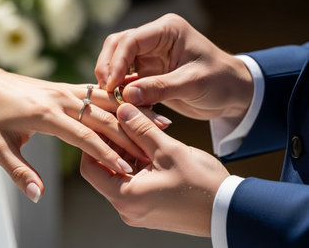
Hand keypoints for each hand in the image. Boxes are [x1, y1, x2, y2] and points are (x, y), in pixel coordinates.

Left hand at [0, 68, 164, 202]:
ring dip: (131, 113)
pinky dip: (118, 99)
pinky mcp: (65, 86)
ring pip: (106, 100)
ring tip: (159, 122)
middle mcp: (59, 99)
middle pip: (102, 117)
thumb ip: (19, 172)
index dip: (107, 154)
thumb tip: (38, 195)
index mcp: (45, 115)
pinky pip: (97, 91)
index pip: (84, 137)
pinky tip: (137, 105)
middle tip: (155, 149)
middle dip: (129, 135)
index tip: (127, 169)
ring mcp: (63, 90)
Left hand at [80, 103, 228, 235]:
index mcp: (125, 197)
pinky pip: (134, 182)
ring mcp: (138, 209)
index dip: (94, 142)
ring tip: (141, 130)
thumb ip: (141, 128)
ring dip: (127, 152)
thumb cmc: (201, 184)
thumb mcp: (168, 151)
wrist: (229, 210)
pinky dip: (138, 164)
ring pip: (121, 175)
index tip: (104, 123)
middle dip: (113, 144)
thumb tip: (122, 108)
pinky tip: (150, 145)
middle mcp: (127, 208)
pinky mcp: (149, 208)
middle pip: (105, 170)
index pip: (89, 167)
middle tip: (124, 121)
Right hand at [95, 13, 253, 119]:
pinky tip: (119, 103)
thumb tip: (126, 95)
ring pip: (117, 61)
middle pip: (117, 46)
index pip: (131, 40)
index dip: (116, 62)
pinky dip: (120, 90)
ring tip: (110, 99)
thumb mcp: (193, 84)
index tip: (111, 85)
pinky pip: (125, 78)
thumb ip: (160, 88)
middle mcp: (154, 39)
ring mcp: (149, 55)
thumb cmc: (220, 81)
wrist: (232, 93)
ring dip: (111, 79)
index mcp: (167, 30)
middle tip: (105, 91)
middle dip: (107, 67)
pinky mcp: (148, 72)